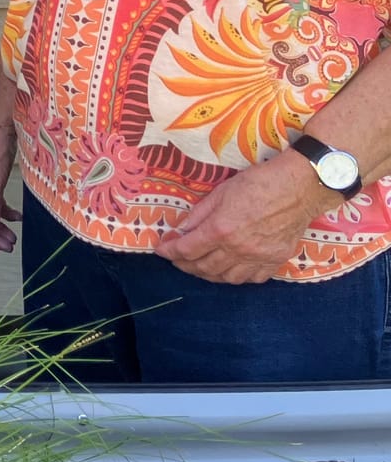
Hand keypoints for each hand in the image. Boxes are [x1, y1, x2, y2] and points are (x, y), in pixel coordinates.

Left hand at [155, 155, 324, 283]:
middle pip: (204, 267)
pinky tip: (229, 270)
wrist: (299, 188)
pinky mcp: (276, 260)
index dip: (170, 252)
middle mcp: (238, 249)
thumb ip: (201, 213)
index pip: (187, 249)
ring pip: (227, 278)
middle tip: (177, 260)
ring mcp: (259, 258)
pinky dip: (236, 277)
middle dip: (185, 265)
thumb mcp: (221, 191)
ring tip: (199, 267)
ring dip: (208, 275)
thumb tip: (183, 229)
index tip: (161, 251)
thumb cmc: (259, 183)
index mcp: (221, 229)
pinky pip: (252, 279)